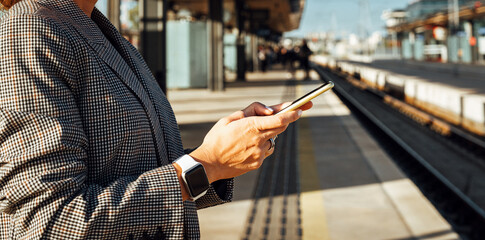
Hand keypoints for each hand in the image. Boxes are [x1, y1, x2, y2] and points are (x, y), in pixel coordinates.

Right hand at [189, 101, 312, 182]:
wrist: (209, 164)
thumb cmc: (217, 138)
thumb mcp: (230, 118)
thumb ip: (252, 110)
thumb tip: (270, 111)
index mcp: (251, 126)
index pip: (279, 120)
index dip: (292, 114)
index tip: (300, 109)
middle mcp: (258, 140)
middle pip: (280, 128)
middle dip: (285, 120)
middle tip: (291, 112)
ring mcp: (259, 153)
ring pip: (272, 139)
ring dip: (268, 133)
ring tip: (250, 135)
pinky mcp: (257, 163)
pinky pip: (265, 150)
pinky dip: (261, 145)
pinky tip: (246, 146)